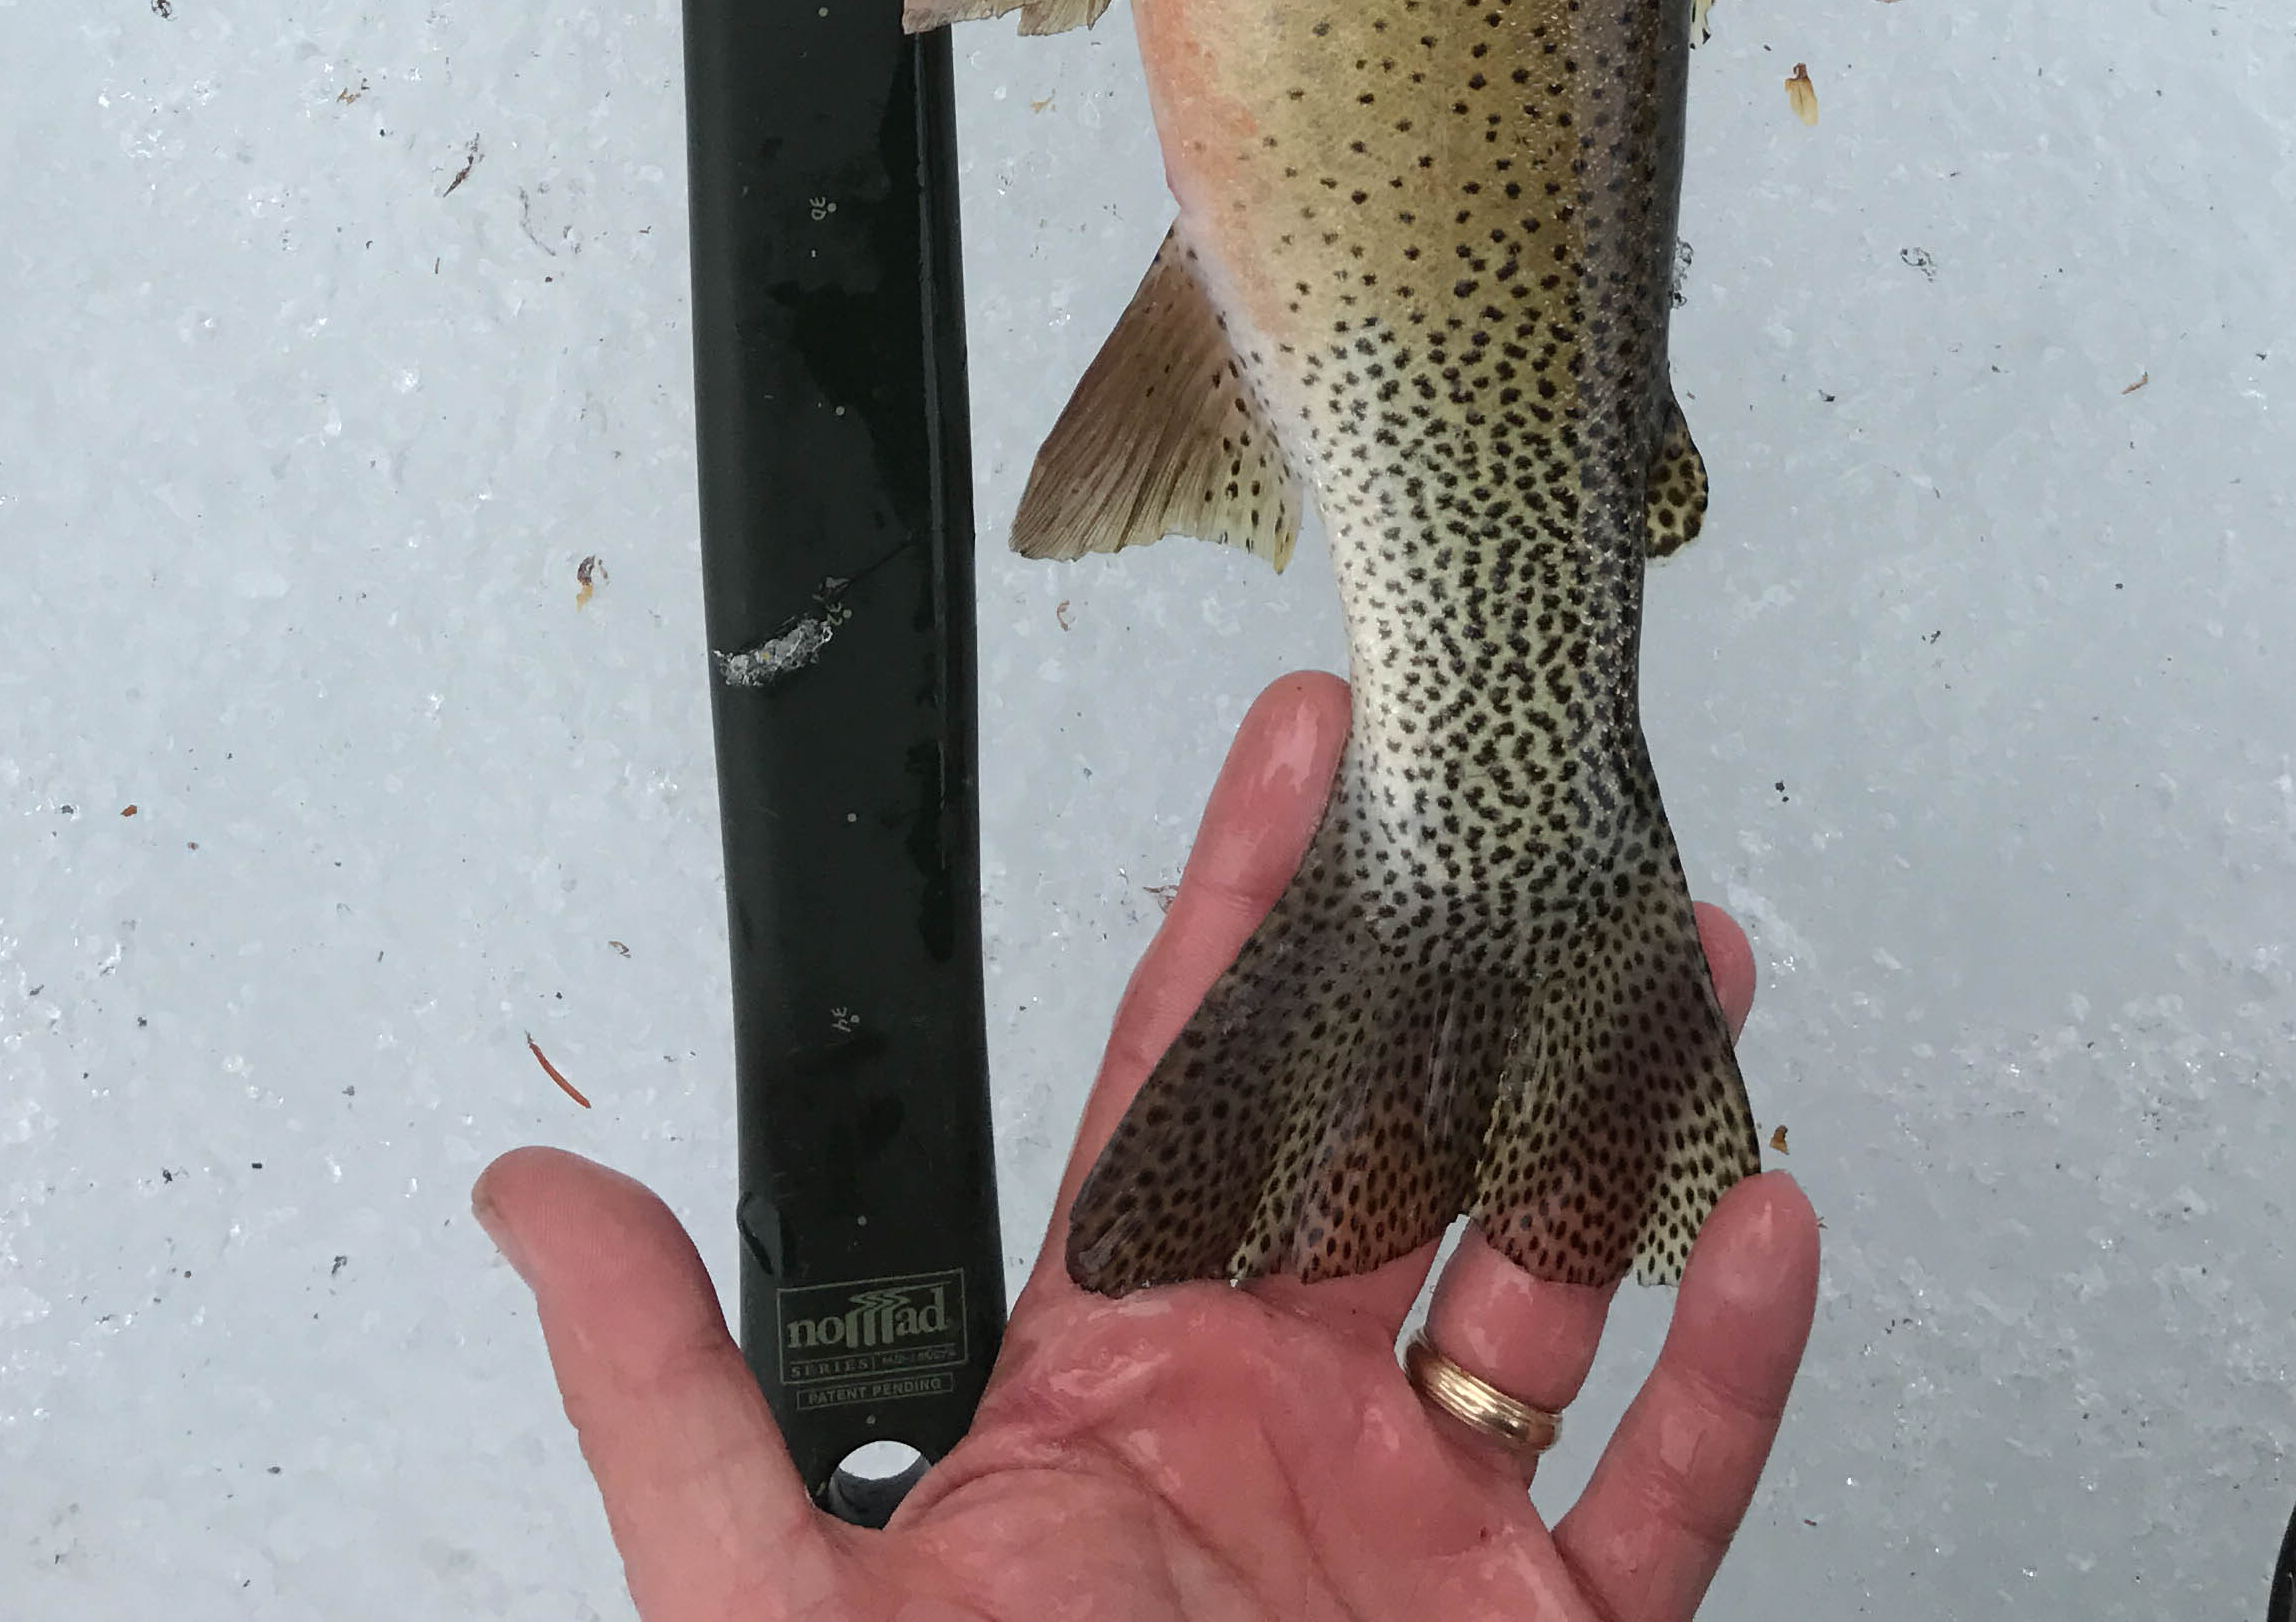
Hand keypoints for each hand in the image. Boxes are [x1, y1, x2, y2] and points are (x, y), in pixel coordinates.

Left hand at [474, 673, 1820, 1621]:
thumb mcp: (776, 1606)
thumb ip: (671, 1391)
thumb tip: (534, 1202)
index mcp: (1107, 1390)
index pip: (1186, 1087)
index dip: (1248, 909)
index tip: (1303, 759)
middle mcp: (1273, 1431)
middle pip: (1390, 1141)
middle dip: (1469, 972)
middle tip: (1532, 819)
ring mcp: (1418, 1540)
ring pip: (1544, 1279)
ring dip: (1620, 1119)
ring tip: (1687, 968)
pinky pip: (1665, 1489)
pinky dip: (1729, 1362)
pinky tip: (1761, 1226)